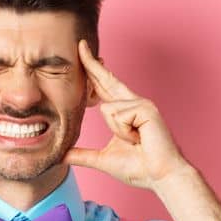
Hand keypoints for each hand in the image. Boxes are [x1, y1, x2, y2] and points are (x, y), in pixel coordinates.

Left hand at [63, 39, 194, 189]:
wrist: (160, 176)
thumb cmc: (138, 168)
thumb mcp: (102, 159)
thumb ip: (81, 155)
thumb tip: (61, 156)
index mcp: (124, 110)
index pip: (103, 86)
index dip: (93, 70)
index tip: (82, 53)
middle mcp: (133, 102)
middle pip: (106, 79)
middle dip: (92, 62)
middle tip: (79, 43)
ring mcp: (141, 103)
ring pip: (107, 108)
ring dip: (117, 132)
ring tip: (134, 141)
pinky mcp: (146, 108)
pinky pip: (118, 115)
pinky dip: (124, 132)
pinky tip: (139, 138)